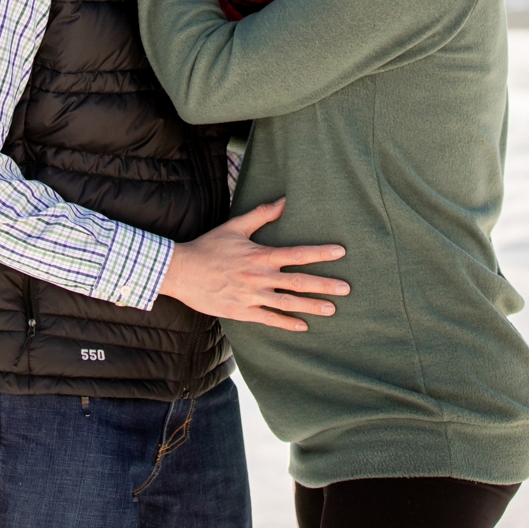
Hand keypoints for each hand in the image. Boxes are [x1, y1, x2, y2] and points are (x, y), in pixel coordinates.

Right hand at [157, 198, 349, 331]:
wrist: (181, 271)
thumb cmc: (208, 247)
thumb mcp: (233, 227)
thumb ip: (260, 215)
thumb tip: (283, 201)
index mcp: (259, 255)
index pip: (297, 254)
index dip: (320, 253)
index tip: (341, 252)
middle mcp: (259, 277)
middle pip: (299, 283)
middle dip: (325, 285)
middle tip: (347, 289)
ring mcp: (252, 296)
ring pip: (289, 304)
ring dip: (312, 307)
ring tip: (332, 309)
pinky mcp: (243, 311)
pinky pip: (270, 319)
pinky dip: (288, 323)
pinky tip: (303, 326)